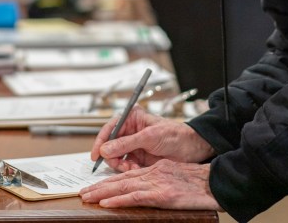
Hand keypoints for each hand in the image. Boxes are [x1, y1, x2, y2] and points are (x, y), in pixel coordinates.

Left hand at [80, 159, 219, 209]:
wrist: (217, 183)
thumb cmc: (201, 183)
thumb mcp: (177, 177)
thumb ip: (161, 181)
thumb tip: (149, 190)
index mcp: (156, 169)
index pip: (128, 175)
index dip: (110, 181)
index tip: (96, 187)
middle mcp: (153, 173)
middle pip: (121, 180)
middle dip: (100, 186)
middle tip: (83, 192)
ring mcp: (157, 183)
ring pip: (123, 187)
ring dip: (102, 193)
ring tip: (87, 197)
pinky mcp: (162, 194)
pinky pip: (135, 197)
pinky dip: (118, 200)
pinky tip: (106, 203)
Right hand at [90, 105, 214, 171]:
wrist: (191, 148)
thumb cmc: (174, 135)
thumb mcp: (149, 137)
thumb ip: (126, 143)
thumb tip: (105, 149)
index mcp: (131, 118)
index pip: (109, 128)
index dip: (101, 141)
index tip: (96, 154)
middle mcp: (129, 131)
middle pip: (109, 145)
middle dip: (112, 156)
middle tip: (118, 164)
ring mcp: (133, 145)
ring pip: (115, 157)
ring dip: (120, 164)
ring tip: (131, 167)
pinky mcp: (137, 157)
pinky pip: (124, 165)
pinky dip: (127, 169)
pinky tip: (136, 168)